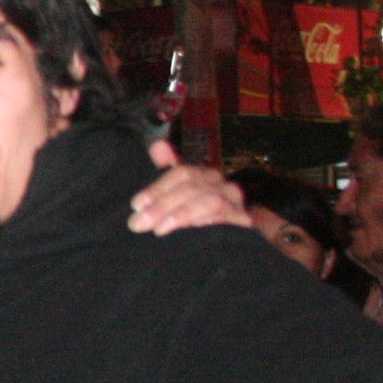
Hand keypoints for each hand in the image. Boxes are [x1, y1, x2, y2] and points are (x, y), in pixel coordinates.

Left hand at [130, 140, 248, 234]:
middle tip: (138, 223)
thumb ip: (167, 173)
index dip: (157, 188)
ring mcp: (236, 202)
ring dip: (182, 214)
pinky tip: (191, 231)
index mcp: (203, 176)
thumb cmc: (202, 215)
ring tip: (159, 229)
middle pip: (192, 187)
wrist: (241, 237)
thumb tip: (158, 145)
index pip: (181, 173)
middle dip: (162, 205)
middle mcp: (221, 184)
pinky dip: (208, 222)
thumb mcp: (180, 196)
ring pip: (210, 201)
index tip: (136, 205)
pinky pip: (229, 217)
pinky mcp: (246, 220)